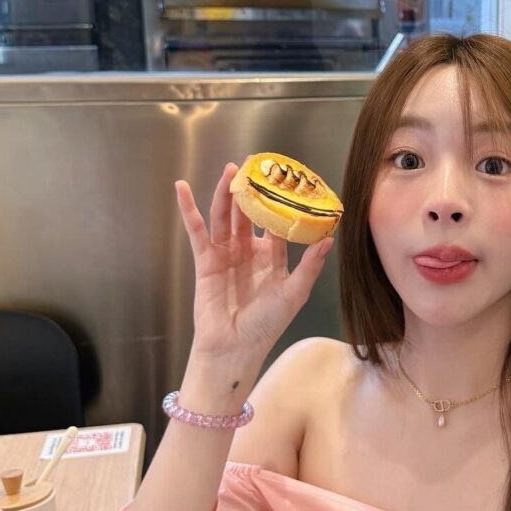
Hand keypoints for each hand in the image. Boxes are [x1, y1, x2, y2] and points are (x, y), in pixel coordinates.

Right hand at [176, 162, 332, 361]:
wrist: (235, 346)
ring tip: (229, 169)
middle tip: (254, 163)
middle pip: (249, 214)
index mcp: (273, 257)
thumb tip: (328, 239)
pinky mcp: (206, 260)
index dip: (282, 203)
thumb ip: (310, 266)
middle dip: (251, 190)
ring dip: (225, 193)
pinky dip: (189, 209)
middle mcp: (249, 251)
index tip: (287, 180)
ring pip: (225, 217)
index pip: (278, 223)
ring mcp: (226, 254)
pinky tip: (182, 188)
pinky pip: (197, 231)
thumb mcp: (294, 293)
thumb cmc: (266, 324)